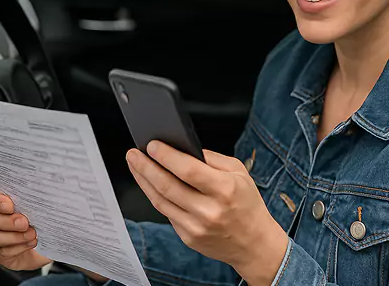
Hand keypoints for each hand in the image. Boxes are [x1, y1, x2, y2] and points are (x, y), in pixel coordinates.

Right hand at [0, 186, 109, 281]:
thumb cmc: (43, 220)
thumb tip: (54, 190)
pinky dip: (18, 247)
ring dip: (14, 236)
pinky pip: (2, 251)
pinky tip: (31, 243)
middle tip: (25, 222)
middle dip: (7, 220)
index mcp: (0, 201)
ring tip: (32, 234)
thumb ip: (40, 197)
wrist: (48, 243)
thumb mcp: (43, 206)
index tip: (10, 204)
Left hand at [126, 142, 288, 285]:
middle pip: (168, 185)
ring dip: (143, 180)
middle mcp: (209, 210)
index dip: (166, 156)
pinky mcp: (188, 238)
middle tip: (133, 153)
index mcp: (225, 189)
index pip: (188, 170)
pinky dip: (155, 196)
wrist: (254, 244)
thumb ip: (211, 159)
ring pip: (160, 200)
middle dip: (146, 166)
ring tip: (135, 165)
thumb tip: (182, 148)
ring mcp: (197, 227)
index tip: (152, 145)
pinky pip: (166, 213)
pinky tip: (149, 184)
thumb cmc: (247, 204)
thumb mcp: (239, 173)